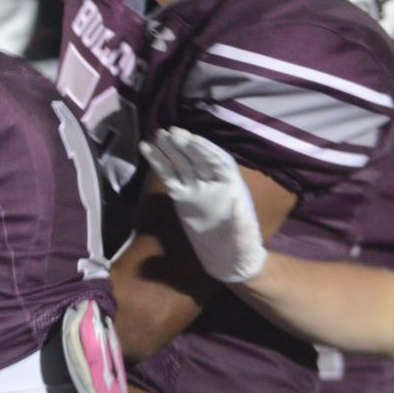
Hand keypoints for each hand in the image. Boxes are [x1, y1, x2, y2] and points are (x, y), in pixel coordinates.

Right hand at [139, 128, 267, 282]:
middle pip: (198, 159)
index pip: (219, 163)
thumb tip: (238, 204)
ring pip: (182, 165)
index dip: (206, 150)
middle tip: (171, 132)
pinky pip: (169, 177)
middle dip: (185, 145)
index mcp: (232, 187)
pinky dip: (159, 164)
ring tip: (158, 135)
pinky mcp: (182, 197)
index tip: (192, 139)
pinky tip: (148, 150)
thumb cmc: (242, 249)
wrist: (229, 260)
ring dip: (170, 149)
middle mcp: (213, 184)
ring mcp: (196, 189)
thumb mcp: (245, 239)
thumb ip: (242, 224)